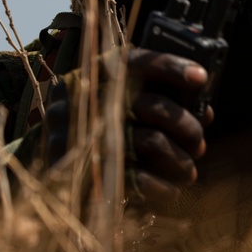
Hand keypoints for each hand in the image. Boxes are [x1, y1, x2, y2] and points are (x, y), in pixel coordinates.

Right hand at [45, 47, 211, 206]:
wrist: (46, 166)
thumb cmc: (96, 129)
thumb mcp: (119, 104)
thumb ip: (158, 99)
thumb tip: (205, 111)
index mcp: (96, 75)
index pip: (137, 62)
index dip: (171, 67)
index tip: (201, 77)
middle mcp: (87, 98)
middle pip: (153, 106)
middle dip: (187, 126)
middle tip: (199, 143)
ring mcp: (82, 134)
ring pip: (152, 141)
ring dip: (180, 160)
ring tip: (189, 170)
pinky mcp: (83, 170)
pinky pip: (136, 178)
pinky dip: (161, 185)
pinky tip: (172, 190)